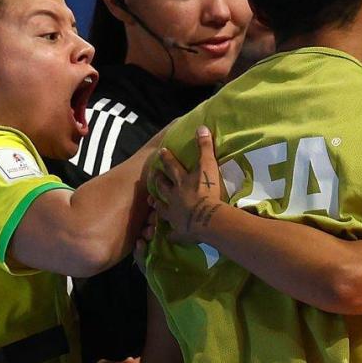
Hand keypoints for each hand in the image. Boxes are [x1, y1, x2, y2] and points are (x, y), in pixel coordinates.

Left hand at [149, 126, 224, 242]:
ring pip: (162, 209)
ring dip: (158, 206)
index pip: (171, 167)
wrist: (207, 218)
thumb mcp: (208, 166)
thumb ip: (205, 147)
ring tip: (153, 203)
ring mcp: (174, 215)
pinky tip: (169, 235)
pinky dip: (171, 234)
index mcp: (182, 182)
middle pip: (163, 188)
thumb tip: (201, 127)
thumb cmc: (208, 192)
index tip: (160, 152)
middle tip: (153, 177)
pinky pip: (173, 234)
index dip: (166, 159)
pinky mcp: (179, 231)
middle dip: (158, 182)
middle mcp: (174, 197)